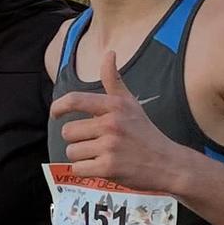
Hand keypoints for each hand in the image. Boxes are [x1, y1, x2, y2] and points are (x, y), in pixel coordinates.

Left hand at [50, 52, 181, 190]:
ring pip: (71, 152)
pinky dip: (86, 171)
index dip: (58, 106)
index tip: (55, 113)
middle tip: (96, 144)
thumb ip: (114, 80)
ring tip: (102, 156)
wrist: (167, 163)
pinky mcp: (108, 168)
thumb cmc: (145, 132)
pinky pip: (78, 169)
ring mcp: (110, 146)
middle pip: (68, 131)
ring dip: (82, 157)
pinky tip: (102, 168)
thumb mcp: (130, 103)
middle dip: (77, 140)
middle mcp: (111, 123)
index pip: (75, 99)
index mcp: (114, 106)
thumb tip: (109, 53)